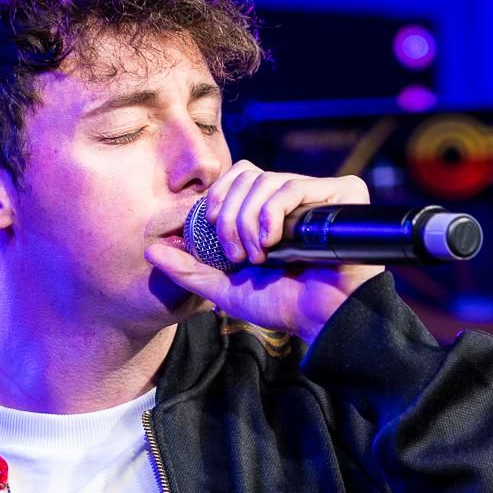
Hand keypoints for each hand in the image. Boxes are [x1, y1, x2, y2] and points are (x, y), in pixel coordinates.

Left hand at [144, 161, 387, 346]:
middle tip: (236, 253)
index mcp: (268, 211)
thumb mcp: (224, 288)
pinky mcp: (341, 195)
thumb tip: (151, 249)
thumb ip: (188, 270)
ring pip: (266, 180)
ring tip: (259, 256)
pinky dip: (273, 214)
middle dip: (231, 215)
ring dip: (250, 221)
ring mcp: (316, 195)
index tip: (211, 227)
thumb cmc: (281, 305)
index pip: (237, 176)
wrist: (321, 318)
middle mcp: (293, 198)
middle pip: (247, 174)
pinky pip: (293, 186)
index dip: (218, 195)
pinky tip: (274, 242)